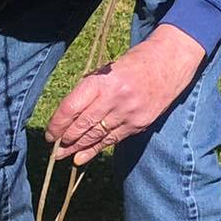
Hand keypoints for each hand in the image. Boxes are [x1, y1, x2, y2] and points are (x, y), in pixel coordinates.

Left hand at [46, 26, 204, 164]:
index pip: (72, 108)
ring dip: (77, 147)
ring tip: (63, 156)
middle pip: (82, 125)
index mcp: (104, 81)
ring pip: (96, 136)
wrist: (170, 63)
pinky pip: (113, 139)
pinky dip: (96, 149)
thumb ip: (90, 90)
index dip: (57, 124)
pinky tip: (82, 157)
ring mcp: (129, 113)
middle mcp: (115, 98)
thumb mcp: (108, 69)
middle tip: (55, 148)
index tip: (50, 133)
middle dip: (65, 139)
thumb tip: (69, 116)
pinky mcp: (139, 123)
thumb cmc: (135, 63)